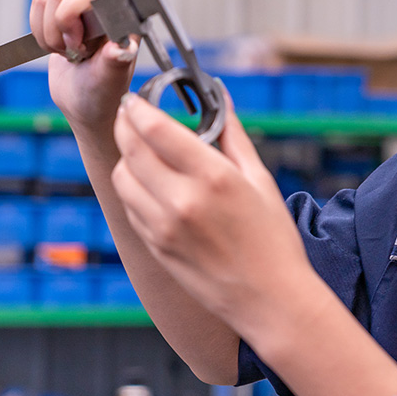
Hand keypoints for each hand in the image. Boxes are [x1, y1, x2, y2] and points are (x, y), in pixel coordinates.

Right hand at [29, 0, 136, 131]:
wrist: (84, 100)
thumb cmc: (103, 91)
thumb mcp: (110, 79)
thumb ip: (115, 61)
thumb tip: (120, 47)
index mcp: (124, 11)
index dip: (77, 21)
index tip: (84, 49)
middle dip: (61, 31)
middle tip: (77, 52)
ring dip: (50, 34)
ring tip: (69, 51)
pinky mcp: (62, 6)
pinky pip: (37, 4)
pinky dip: (40, 32)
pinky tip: (59, 46)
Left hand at [110, 92, 316, 340]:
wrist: (270, 300)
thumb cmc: (273, 239)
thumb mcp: (260, 179)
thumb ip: (233, 134)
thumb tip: (221, 95)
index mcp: (213, 177)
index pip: (156, 129)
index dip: (138, 107)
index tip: (135, 97)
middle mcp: (182, 201)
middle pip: (131, 149)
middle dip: (124, 125)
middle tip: (129, 114)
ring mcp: (164, 227)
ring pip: (122, 179)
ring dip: (126, 157)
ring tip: (141, 150)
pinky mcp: (156, 247)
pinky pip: (130, 206)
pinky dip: (133, 187)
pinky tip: (150, 183)